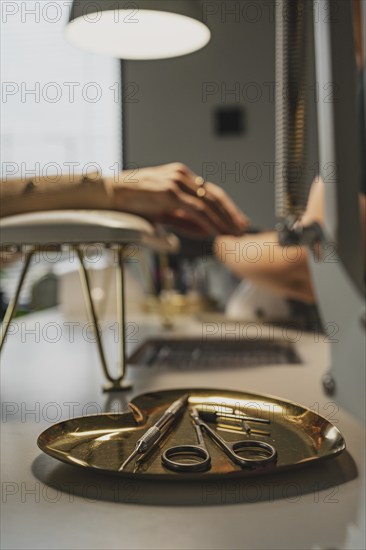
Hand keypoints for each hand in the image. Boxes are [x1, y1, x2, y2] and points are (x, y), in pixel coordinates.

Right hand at [108, 163, 248, 236]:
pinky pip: (195, 209)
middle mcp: (181, 175)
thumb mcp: (163, 213)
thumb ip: (184, 220)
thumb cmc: (133, 204)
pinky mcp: (168, 191)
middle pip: (214, 195)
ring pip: (208, 202)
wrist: (108, 195)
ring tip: (234, 234)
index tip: (238, 221)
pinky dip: (209, 222)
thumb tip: (206, 231)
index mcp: (181, 176)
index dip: (227, 208)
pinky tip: (217, 233)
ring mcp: (175, 182)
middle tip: (243, 229)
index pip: (210, 192)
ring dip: (224, 220)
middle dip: (231, 214)